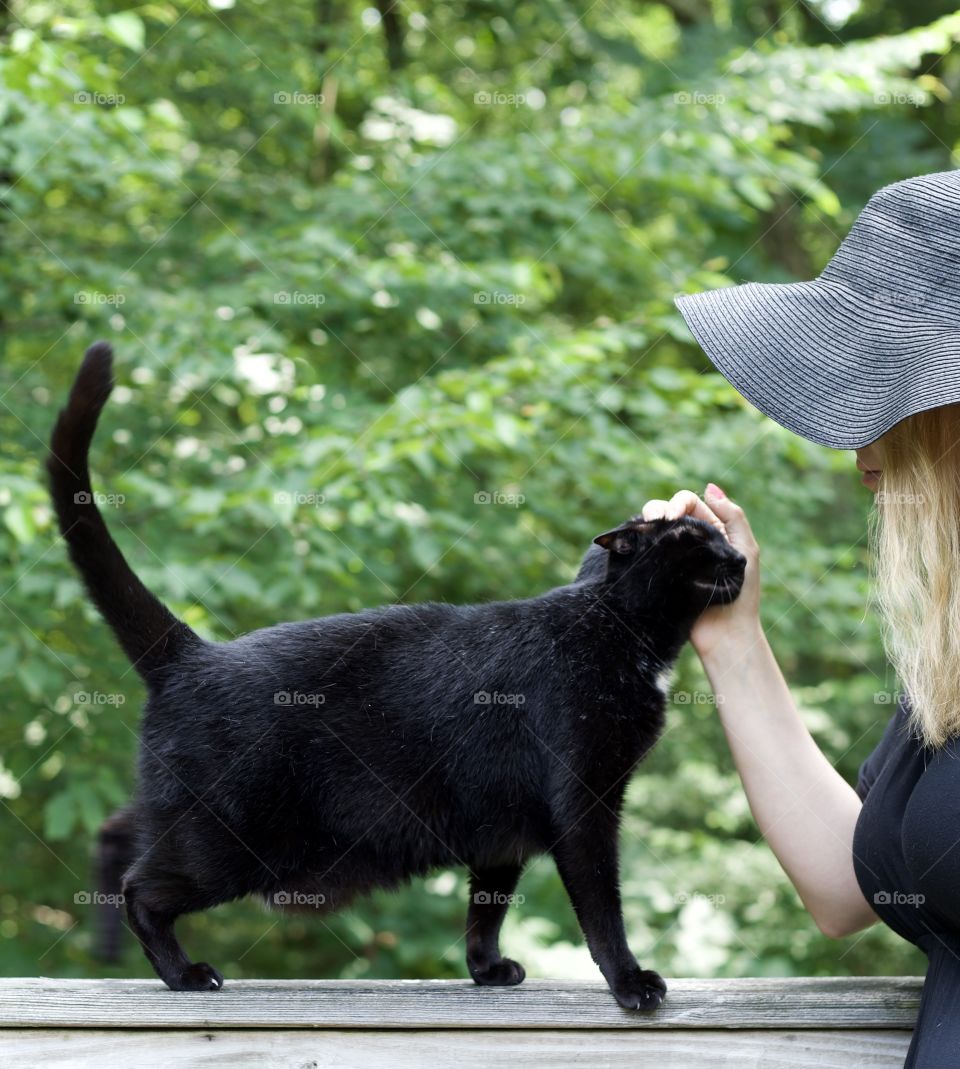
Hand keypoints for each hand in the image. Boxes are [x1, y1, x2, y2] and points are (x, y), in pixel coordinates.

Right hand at [641, 483, 760, 659]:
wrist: (725, 635)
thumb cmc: (742, 594)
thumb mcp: (746, 549)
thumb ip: (733, 517)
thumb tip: (710, 487)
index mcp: (713, 530)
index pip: (691, 504)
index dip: (679, 502)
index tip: (672, 517)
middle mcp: (692, 541)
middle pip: (669, 512)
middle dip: (658, 509)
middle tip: (656, 520)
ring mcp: (674, 558)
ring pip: (654, 530)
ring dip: (647, 523)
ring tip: (645, 528)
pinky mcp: (660, 575)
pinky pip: (646, 553)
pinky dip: (640, 543)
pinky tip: (640, 544)